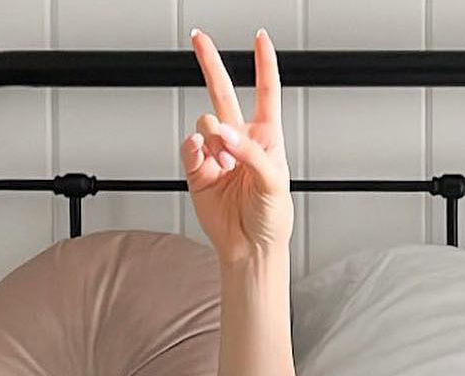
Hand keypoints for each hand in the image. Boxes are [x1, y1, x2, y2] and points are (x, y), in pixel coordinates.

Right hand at [182, 27, 292, 264]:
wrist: (250, 247)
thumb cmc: (272, 218)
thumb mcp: (274, 182)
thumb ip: (251, 153)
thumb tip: (224, 134)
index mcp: (267, 139)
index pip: (266, 93)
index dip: (264, 65)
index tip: (261, 39)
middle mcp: (240, 141)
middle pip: (223, 93)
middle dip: (211, 63)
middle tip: (199, 38)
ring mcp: (217, 153)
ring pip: (206, 122)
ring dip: (214, 138)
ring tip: (225, 164)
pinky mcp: (197, 169)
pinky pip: (190, 146)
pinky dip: (196, 151)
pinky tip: (207, 163)